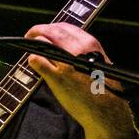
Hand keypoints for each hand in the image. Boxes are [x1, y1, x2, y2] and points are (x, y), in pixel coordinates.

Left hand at [23, 22, 138, 138]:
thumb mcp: (101, 62)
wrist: (107, 111)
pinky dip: (32, 59)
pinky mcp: (57, 78)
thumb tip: (68, 45)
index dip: (51, 28)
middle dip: (37, 31)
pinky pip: (37, 60)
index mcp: (90, 44)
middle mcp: (78, 49)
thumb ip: (85, 51)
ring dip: (33, 44)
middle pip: (51, 31)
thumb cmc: (106, 90)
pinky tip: (33, 61)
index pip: (64, 26)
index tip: (45, 31)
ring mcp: (66, 63)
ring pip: (42, 42)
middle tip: (30, 35)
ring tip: (31, 48)